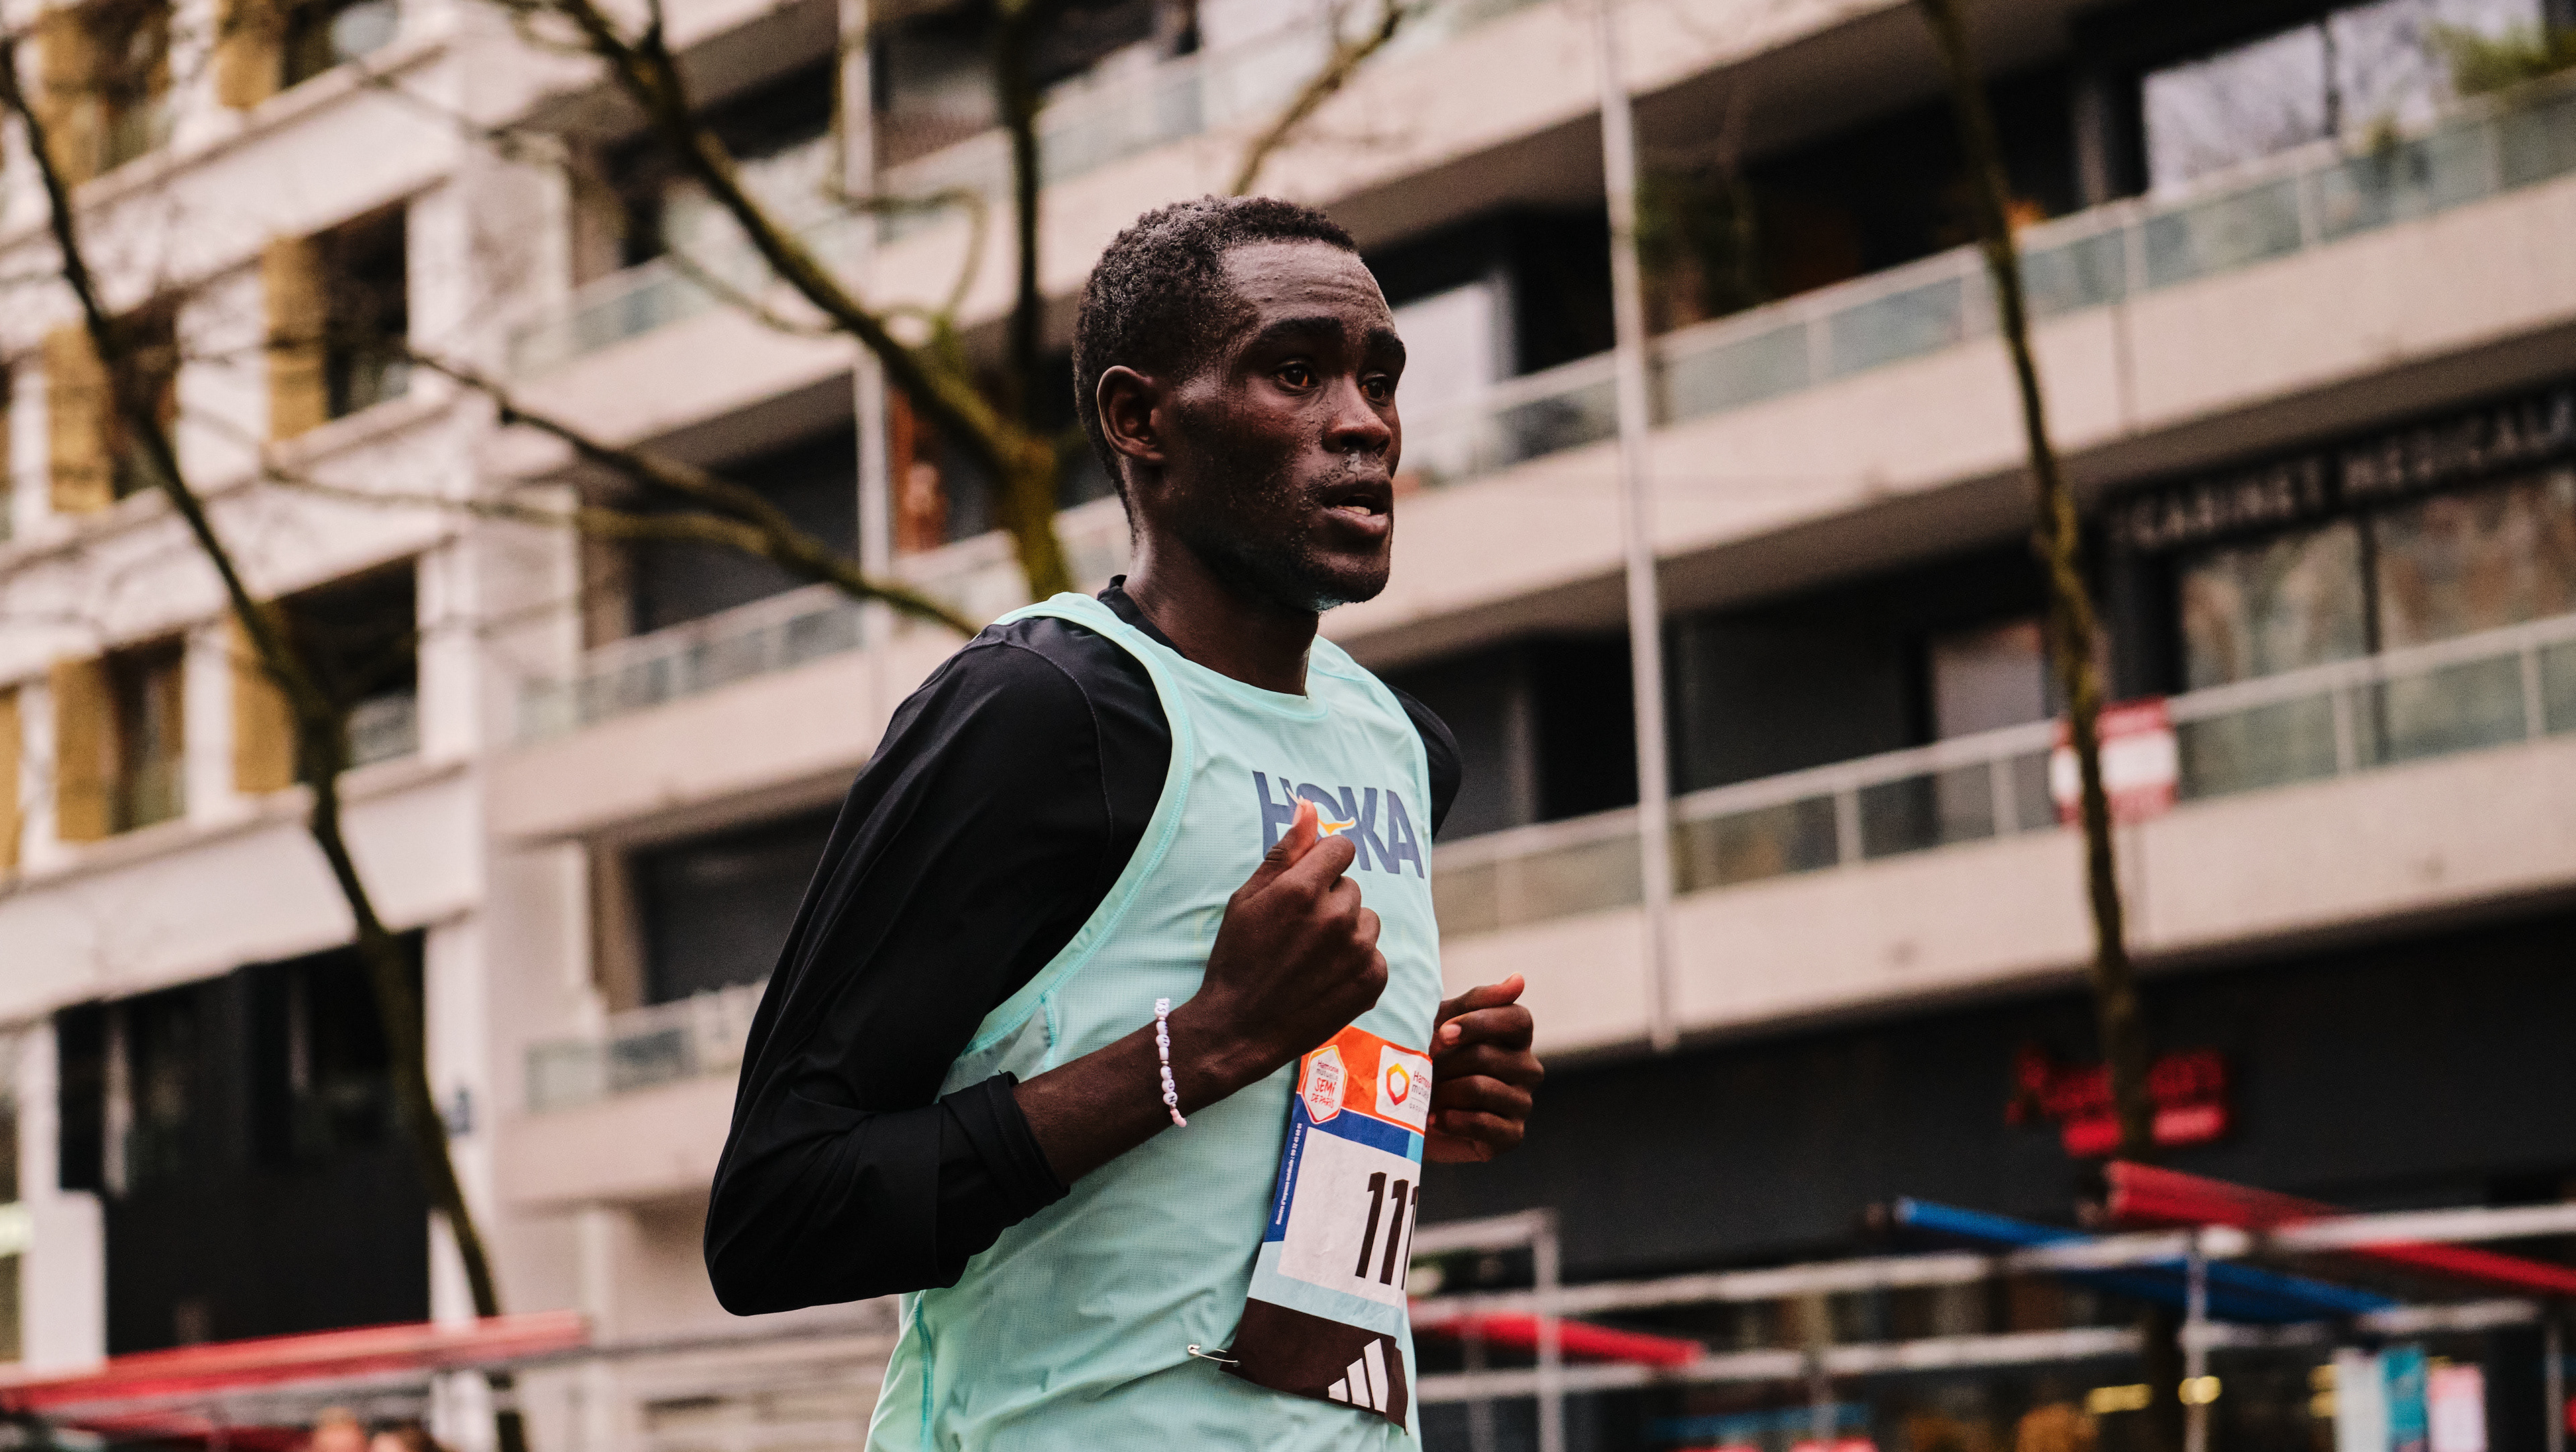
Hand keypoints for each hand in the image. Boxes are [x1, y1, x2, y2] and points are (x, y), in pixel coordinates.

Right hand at [1174, 798, 1386, 1100]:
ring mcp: (1357, 950)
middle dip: (1330, 901)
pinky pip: (1375, 954)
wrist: (1239, 1028)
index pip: (1341, 849)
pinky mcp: (1372, 981)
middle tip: (1298, 933)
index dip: (1323, 864)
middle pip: (1351, 887)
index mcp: (1302, 889)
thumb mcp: (1248, 898)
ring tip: (1312, 957)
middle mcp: (1336, 916)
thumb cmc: (1237, 958)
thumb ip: (1285, 851)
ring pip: (1367, 920)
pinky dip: (1357, 964)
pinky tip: (1326, 978)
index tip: (1306, 886)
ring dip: (1347, 932)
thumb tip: (1309, 805)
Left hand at [1424, 975, 1540, 1162]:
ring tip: (1426, 1095)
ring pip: (1482, 1088)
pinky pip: (1484, 1123)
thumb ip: (1479, 1001)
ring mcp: (1522, 1102)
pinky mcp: (1511, 1135)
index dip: (1478, 1024)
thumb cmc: (1428, 1057)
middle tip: (1423, 1070)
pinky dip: (1452, 1120)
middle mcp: (1527, 1068)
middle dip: (1446, 1063)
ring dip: (1443, 1091)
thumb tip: (1519, 979)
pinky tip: (1435, 1119)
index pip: (1518, 1019)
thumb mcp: (1444, 1021)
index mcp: (1516, 1037)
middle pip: (1489, 1055)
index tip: (1442, 1034)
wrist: (1407, 1112)